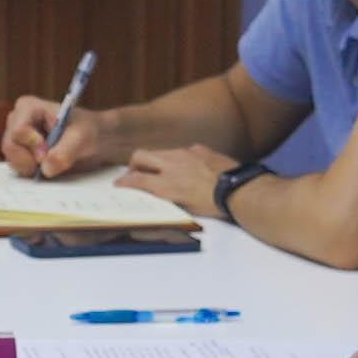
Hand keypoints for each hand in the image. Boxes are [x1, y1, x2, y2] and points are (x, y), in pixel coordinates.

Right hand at [0, 95, 101, 176]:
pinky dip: (33, 173)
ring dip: (32, 168)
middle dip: (30, 159)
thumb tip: (46, 168)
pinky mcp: (22, 156)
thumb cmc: (90, 130)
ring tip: (52, 162)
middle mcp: (18, 122)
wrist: (97, 141)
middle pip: (10, 147)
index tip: (48, 151)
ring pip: (13, 161)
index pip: (18, 131)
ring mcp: (18, 140)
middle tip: (49, 160)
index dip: (33, 145)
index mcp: (29, 108)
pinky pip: (18, 170)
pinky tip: (48, 167)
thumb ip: (65, 151)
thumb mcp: (83, 137)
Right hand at [116, 144, 232, 221]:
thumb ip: (169, 198)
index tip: (119, 184)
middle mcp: (172, 165)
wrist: (238, 190)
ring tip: (162, 171)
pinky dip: (179, 158)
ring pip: (161, 152)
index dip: (124, 182)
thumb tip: (159, 195)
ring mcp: (186, 153)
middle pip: (141, 156)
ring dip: (156, 161)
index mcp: (166, 184)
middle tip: (135, 173)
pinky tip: (189, 167)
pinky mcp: (200, 149)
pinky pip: (183, 150)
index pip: (135, 179)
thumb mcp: (186, 209)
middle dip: (133, 164)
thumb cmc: (214, 204)